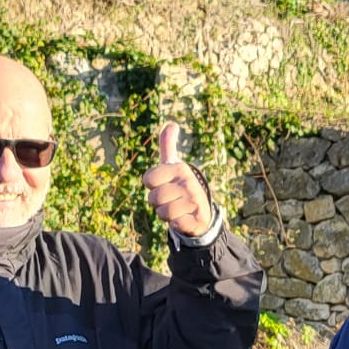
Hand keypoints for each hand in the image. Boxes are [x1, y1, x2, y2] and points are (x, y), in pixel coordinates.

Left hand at [141, 123, 211, 237]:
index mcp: (180, 169)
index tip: (162, 184)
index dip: (151, 186)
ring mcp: (195, 202)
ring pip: (163, 212)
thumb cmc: (180, 186)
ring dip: (165, 214)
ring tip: (175, 209)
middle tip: (168, 199)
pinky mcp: (198, 219)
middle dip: (157, 203)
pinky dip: (176, 224)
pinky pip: (175, 224)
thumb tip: (172, 124)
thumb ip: (168, 145)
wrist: (201, 211)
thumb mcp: (173, 165)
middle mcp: (189, 183)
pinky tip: (183, 219)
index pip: (148, 179)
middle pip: (154, 198)